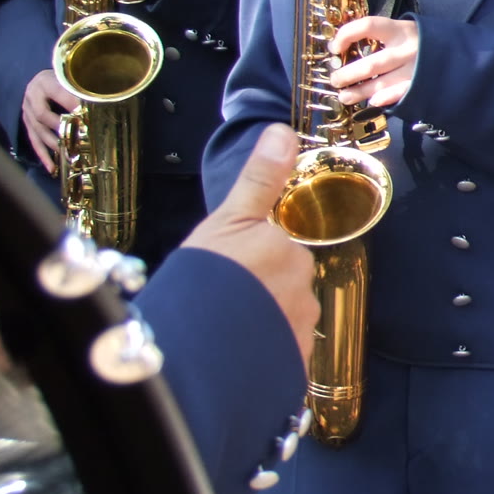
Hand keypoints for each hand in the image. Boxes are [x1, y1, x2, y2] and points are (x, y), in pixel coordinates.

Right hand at [23, 69, 79, 173]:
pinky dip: (43, 155)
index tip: (85, 114)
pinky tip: (52, 168)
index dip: (71, 104)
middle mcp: (32, 97)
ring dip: (53, 144)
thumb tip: (105, 104)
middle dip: (60, 127)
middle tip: (76, 136)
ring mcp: (27, 112)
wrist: (42, 81)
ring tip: (67, 153)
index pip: (58, 93)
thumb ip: (82, 91)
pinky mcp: (27, 124)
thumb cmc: (63, 80)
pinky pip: (34, 141)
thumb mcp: (71, 80)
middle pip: (42, 115)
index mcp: (45, 82)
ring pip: (38, 131)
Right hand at [179, 122, 316, 366]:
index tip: (228, 273)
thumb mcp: (226, 220)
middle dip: (259, 292)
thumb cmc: (204, 280)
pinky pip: (283, 350)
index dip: (251, 261)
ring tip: (224, 330)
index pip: (278, 251)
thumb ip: (260, 179)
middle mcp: (303, 287)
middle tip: (221, 300)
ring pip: (284, 318)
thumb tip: (282, 131)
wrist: (191, 353)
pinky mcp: (295, 362)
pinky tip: (236, 353)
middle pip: (284, 284)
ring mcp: (301, 327)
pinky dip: (264, 351)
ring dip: (261, 323)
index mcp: (287, 250)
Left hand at [327, 16, 418, 108]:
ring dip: (359, 91)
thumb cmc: (424, 41)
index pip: (368, 26)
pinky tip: (373, 102)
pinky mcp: (424, 85)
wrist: (464, 53)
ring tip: (345, 96)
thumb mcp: (406, 30)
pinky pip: (400, 94)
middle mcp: (408, 49)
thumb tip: (345, 48)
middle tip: (335, 80)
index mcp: (401, 30)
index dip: (346, 35)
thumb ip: (383, 35)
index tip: (334, 48)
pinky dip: (385, 98)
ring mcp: (416, 69)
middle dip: (348, 75)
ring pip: (382, 83)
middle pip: (372, 64)